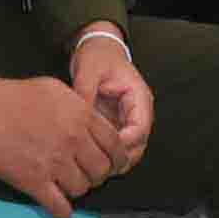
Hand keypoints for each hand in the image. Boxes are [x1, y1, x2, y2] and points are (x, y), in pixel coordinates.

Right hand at [0, 74, 123, 217]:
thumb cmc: (18, 95)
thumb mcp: (58, 90)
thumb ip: (80, 107)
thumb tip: (93, 122)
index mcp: (82, 117)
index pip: (115, 145)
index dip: (117, 158)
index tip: (112, 163)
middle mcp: (73, 141)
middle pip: (101, 170)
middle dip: (98, 175)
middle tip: (87, 174)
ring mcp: (54, 163)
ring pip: (82, 189)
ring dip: (77, 190)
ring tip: (68, 185)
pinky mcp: (33, 181)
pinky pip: (58, 206)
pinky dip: (63, 211)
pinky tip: (61, 208)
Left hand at [66, 32, 151, 178]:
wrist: (99, 50)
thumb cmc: (99, 57)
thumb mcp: (90, 69)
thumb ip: (85, 91)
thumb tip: (78, 115)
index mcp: (139, 97)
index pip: (140, 129)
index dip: (123, 144)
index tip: (102, 151)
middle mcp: (138, 112)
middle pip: (137, 146)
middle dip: (118, 159)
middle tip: (94, 167)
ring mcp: (128, 121)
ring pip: (129, 152)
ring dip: (113, 161)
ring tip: (90, 167)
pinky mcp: (118, 126)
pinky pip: (116, 148)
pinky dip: (106, 156)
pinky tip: (88, 159)